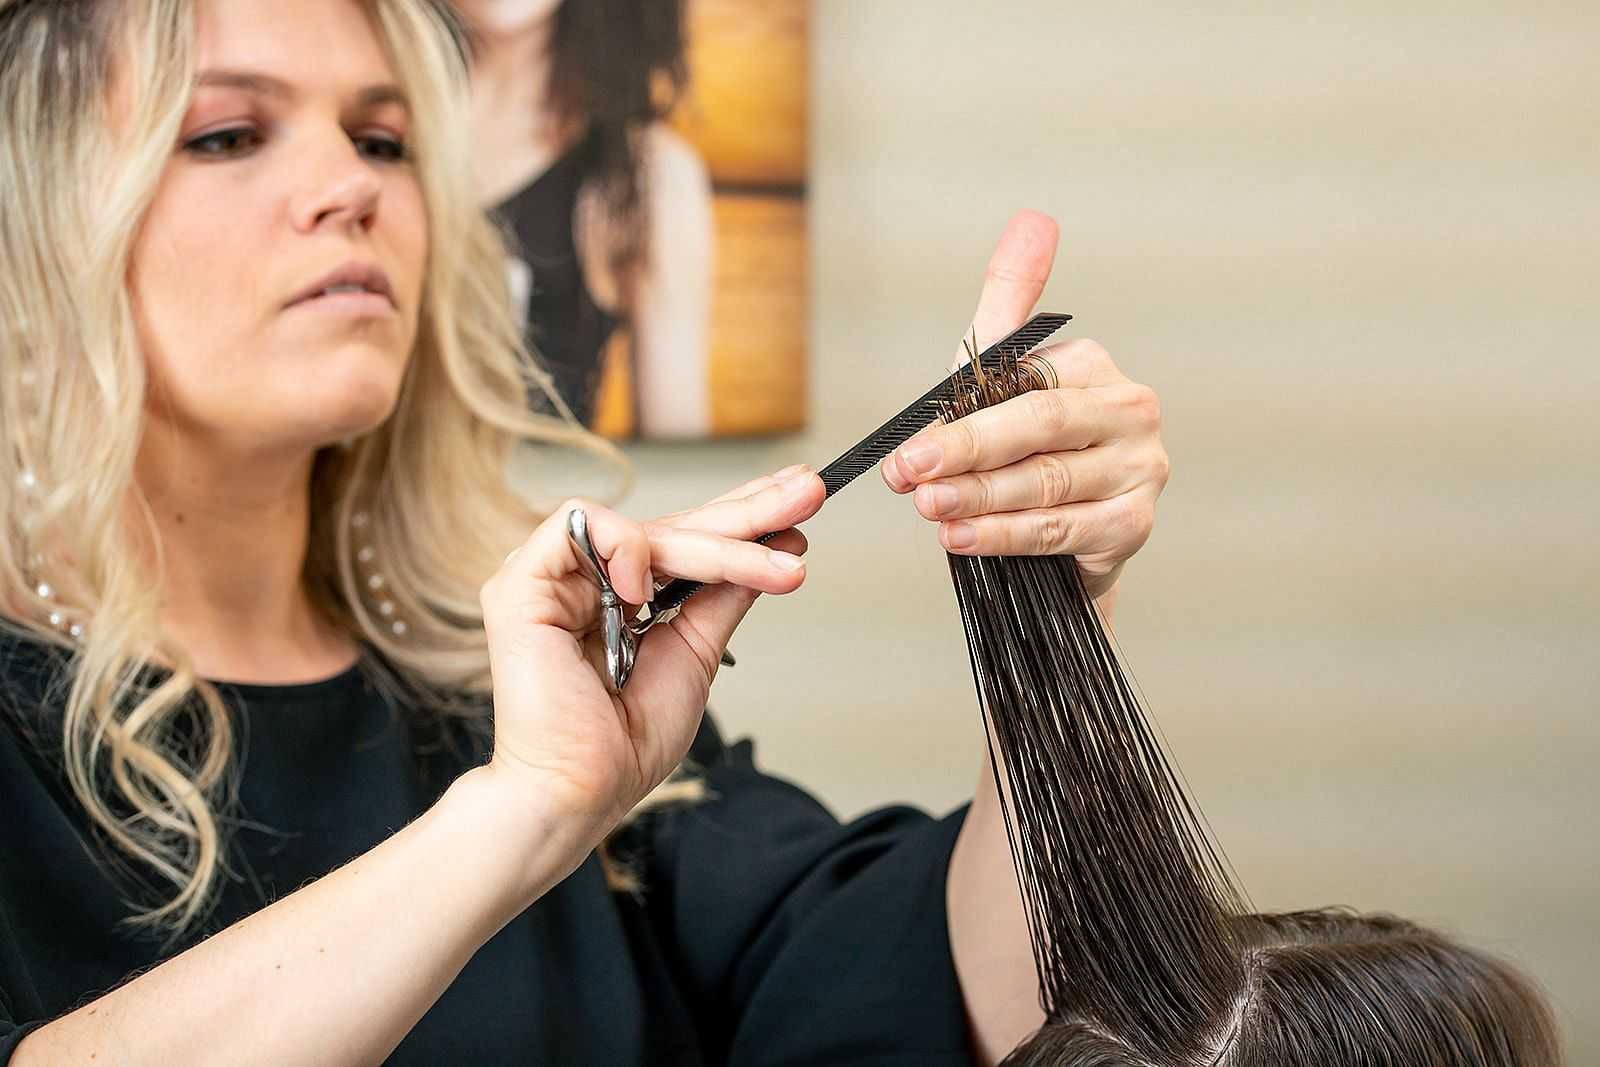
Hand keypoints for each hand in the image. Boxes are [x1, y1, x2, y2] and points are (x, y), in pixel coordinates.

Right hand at [477, 466, 825, 839]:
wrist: (578, 792)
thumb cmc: (625, 741)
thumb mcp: (696, 653)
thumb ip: (724, 596)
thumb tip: (779, 543)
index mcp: (621, 593)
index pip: (686, 537)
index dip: (742, 514)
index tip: (802, 499)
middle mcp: (586, 577)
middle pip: (675, 526)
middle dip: (749, 510)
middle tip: (809, 493)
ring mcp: (552, 578)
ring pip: (645, 527)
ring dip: (718, 547)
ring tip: (775, 569)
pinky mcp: (520, 584)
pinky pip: (578, 524)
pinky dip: (624, 549)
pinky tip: (646, 589)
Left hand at [880, 212, 1169, 599]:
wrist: (1062, 533)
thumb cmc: (1022, 445)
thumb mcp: (1002, 373)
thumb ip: (1008, 300)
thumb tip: (1034, 219)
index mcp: (1096, 369)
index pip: (1026, 389)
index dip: (961, 424)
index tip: (906, 454)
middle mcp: (1129, 412)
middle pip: (1040, 429)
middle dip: (968, 455)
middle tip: (912, 480)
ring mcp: (1140, 470)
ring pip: (1048, 485)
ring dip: (980, 500)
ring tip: (930, 511)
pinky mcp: (1134, 524)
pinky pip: (1062, 530)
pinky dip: (1007, 537)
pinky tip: (964, 540)